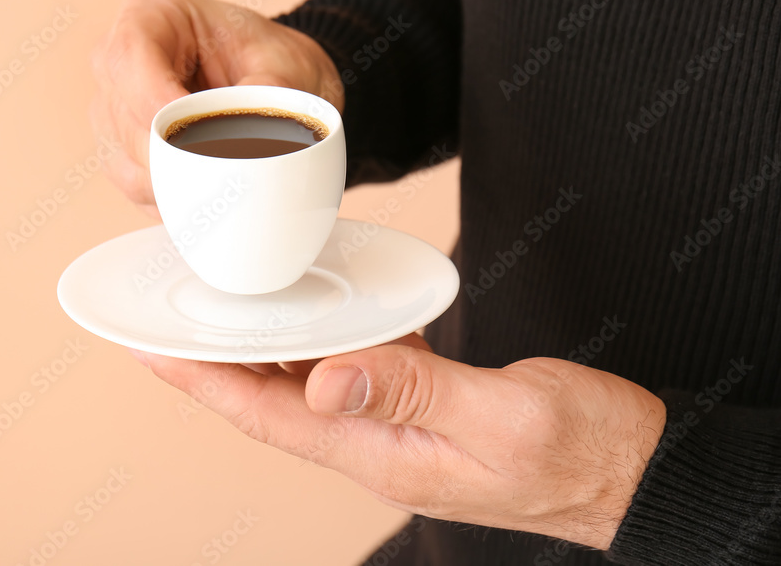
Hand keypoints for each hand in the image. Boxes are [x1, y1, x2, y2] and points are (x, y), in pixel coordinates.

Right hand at [90, 0, 344, 217]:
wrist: (277, 81)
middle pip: (124, 118)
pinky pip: (135, 186)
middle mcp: (117, 61)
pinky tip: (210, 191)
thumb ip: (274, 93)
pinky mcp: (121, 152)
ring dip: (175, 181)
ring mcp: (112, 109)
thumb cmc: (272, 58)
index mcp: (151, 14)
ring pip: (126, 161)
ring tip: (229, 178)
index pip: (130, 56)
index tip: (197, 134)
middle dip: (174, 152)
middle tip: (230, 168)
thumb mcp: (288, 64)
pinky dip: (173, 196)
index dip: (156, 100)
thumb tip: (261, 138)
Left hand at [132, 335, 665, 549]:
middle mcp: (374, 445)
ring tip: (213, 311)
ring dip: (254, 352)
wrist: (629, 469)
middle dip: (210, 364)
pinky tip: (305, 315)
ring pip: (302, 387)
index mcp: (381, 454)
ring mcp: (395, 428)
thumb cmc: (579, 451)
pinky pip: (347, 372)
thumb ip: (415, 394)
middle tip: (161, 318)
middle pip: (269, 401)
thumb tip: (325, 380)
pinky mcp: (418, 408)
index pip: (268, 415)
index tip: (151, 348)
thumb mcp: (502, 417)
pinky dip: (312, 343)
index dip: (204, 382)